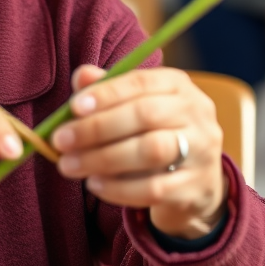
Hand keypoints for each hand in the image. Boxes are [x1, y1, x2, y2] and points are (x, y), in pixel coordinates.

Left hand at [52, 66, 226, 239]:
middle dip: (97, 128)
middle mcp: (196, 113)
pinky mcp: (197, 188)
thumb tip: (80, 76)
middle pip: (145, 115)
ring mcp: (202, 151)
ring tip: (70, 165)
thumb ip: (108, 90)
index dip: (106, 93)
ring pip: (150, 151)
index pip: (141, 81)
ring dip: (103, 158)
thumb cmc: (155, 133)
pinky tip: (95, 184)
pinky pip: (154, 188)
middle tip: (62, 141)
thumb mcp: (134, 106)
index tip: (74, 107)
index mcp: (178, 85)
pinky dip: (119, 188)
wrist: (196, 181)